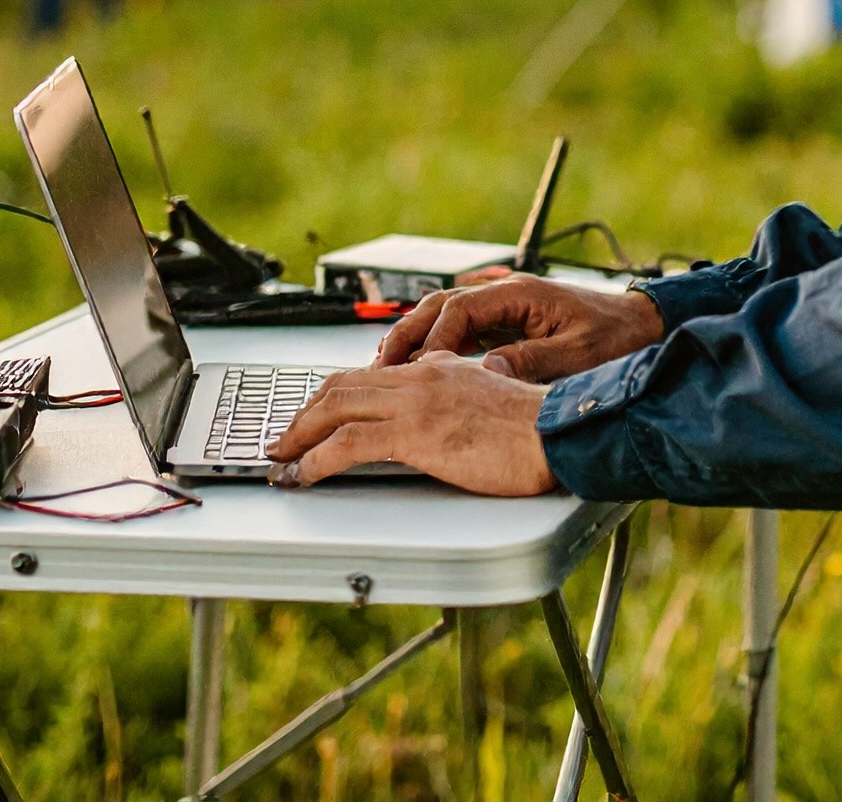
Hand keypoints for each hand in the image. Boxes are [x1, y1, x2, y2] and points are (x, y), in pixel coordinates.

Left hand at [264, 352, 555, 492]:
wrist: (559, 431)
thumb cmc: (538, 427)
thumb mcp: (492, 400)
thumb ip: (464, 399)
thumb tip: (450, 419)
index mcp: (439, 367)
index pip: (372, 373)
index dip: (336, 395)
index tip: (319, 416)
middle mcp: (421, 376)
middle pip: (342, 385)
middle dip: (305, 412)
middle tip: (285, 437)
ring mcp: (416, 402)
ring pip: (335, 408)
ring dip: (299, 435)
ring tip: (282, 459)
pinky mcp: (416, 434)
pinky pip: (349, 444)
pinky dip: (317, 459)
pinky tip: (305, 474)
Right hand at [374, 274, 664, 381]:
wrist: (644, 325)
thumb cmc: (618, 337)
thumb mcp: (577, 355)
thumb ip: (532, 360)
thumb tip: (489, 373)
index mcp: (521, 293)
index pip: (459, 310)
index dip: (433, 341)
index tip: (416, 371)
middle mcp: (507, 293)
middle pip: (440, 306)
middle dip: (408, 334)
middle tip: (379, 367)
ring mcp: (505, 306)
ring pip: (445, 315)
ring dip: (416, 338)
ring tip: (387, 368)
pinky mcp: (508, 321)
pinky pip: (460, 328)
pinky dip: (436, 344)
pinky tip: (421, 367)